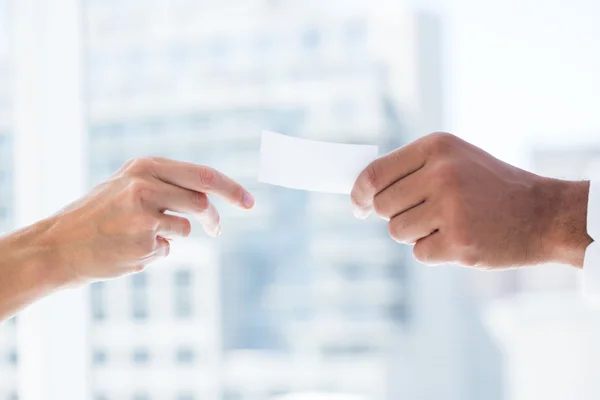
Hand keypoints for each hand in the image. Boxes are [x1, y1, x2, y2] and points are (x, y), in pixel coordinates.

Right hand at [38, 157, 253, 283]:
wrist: (57, 247)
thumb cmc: (94, 216)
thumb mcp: (125, 186)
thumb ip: (165, 185)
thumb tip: (209, 196)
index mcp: (144, 167)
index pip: (202, 175)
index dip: (231, 189)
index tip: (250, 202)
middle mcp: (146, 185)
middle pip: (202, 202)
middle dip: (213, 219)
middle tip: (217, 230)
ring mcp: (145, 215)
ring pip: (184, 227)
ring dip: (171, 235)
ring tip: (137, 236)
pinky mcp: (144, 242)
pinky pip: (166, 249)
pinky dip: (154, 252)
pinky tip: (125, 250)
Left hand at [351, 133, 591, 268]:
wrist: (544, 214)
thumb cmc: (489, 187)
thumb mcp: (454, 160)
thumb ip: (409, 170)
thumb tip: (360, 192)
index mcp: (437, 147)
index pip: (374, 173)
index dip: (359, 193)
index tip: (359, 205)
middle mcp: (442, 173)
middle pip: (383, 206)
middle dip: (395, 215)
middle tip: (424, 214)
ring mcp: (451, 208)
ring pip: (397, 231)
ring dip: (415, 234)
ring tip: (448, 224)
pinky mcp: (459, 242)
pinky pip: (419, 252)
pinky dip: (434, 251)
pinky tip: (460, 238)